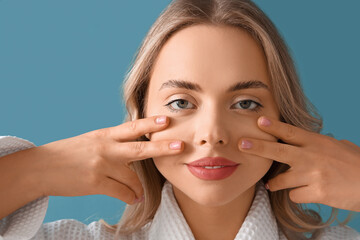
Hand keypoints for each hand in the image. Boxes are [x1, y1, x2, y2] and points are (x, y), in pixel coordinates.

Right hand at [32, 115, 182, 204]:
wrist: (42, 167)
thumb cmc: (69, 153)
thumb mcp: (92, 140)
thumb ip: (113, 142)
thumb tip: (135, 147)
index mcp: (105, 135)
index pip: (132, 127)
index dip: (151, 124)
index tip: (167, 120)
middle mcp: (106, 148)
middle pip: (139, 148)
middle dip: (162, 147)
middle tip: (180, 146)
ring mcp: (101, 165)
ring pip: (133, 178)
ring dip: (139, 188)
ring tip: (139, 192)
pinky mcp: (96, 183)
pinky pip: (123, 192)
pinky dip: (130, 196)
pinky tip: (132, 198)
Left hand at [238, 116, 359, 211]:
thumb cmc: (355, 164)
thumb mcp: (338, 146)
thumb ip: (317, 143)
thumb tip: (303, 140)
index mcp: (317, 142)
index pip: (291, 132)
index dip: (273, 126)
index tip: (258, 121)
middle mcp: (312, 156)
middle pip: (279, 150)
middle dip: (258, 147)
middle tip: (242, 144)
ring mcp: (313, 175)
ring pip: (281, 179)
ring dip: (275, 183)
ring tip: (272, 184)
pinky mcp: (317, 193)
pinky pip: (294, 195)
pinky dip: (297, 195)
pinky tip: (305, 194)